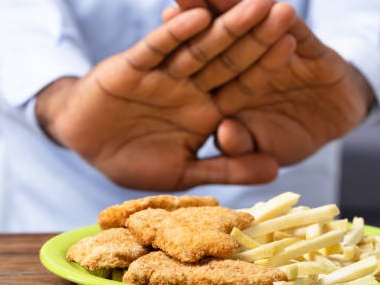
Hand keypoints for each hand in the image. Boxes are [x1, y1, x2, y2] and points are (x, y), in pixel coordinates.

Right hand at [35, 2, 295, 190]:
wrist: (85, 144)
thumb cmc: (134, 158)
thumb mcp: (183, 172)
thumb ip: (227, 168)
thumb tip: (277, 170)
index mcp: (206, 111)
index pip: (243, 86)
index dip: (267, 66)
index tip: (295, 45)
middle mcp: (190, 88)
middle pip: (228, 59)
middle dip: (256, 36)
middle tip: (284, 10)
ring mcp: (163, 75)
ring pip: (198, 47)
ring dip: (225, 27)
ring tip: (254, 3)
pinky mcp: (132, 67)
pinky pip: (155, 49)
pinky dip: (174, 34)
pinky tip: (197, 16)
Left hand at [176, 1, 374, 164]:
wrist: (336, 122)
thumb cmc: (293, 137)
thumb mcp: (264, 149)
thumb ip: (241, 148)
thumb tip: (224, 133)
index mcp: (231, 85)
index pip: (207, 61)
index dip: (188, 39)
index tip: (169, 17)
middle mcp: (252, 63)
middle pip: (225, 36)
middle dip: (206, 11)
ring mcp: (281, 53)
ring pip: (259, 29)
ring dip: (242, 9)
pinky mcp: (311, 50)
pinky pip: (298, 34)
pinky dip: (288, 24)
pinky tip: (276, 7)